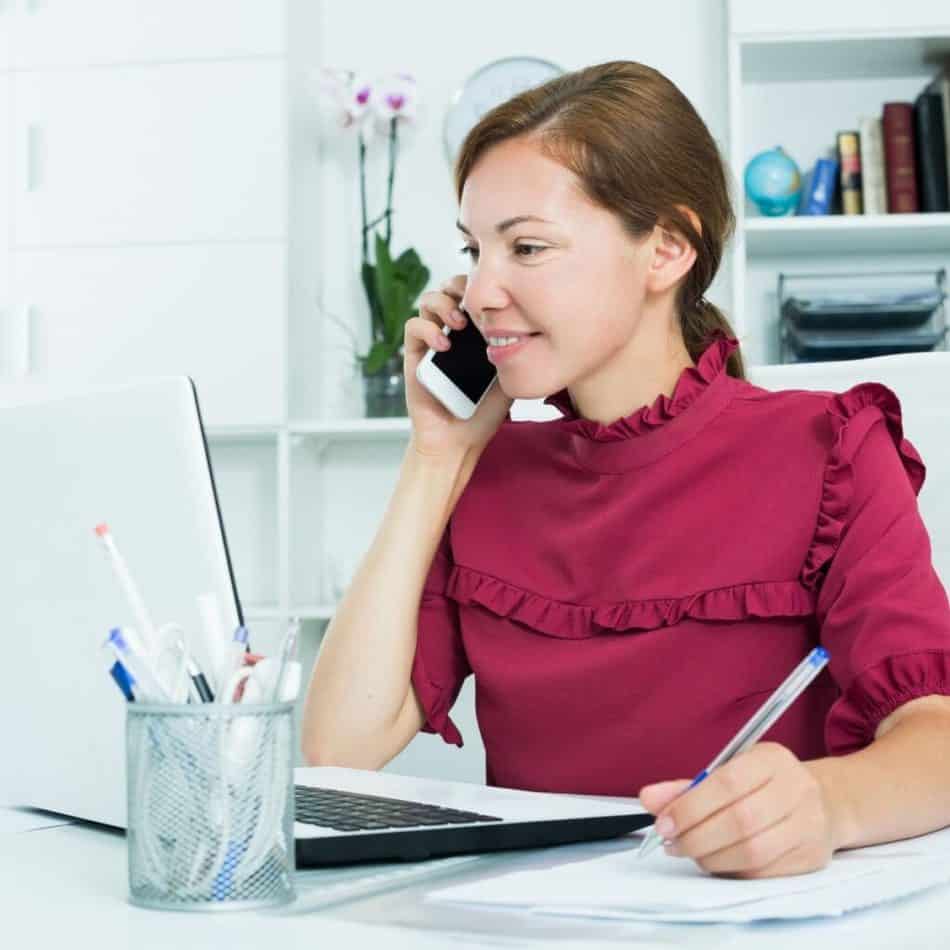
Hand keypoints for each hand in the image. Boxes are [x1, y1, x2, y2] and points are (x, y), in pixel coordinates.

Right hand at [404, 274, 512, 459]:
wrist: (460, 440)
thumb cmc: (484, 412)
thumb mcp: (509, 376)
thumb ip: (515, 351)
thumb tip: (528, 323)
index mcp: (476, 333)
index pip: (475, 294)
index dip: (481, 286)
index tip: (497, 294)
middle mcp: (453, 331)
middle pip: (450, 288)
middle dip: (461, 286)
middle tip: (474, 303)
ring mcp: (433, 341)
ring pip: (428, 300)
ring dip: (443, 302)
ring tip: (459, 322)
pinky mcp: (415, 355)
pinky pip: (414, 327)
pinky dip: (428, 328)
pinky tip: (444, 343)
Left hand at [637, 743, 838, 878]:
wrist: (826, 801)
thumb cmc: (765, 784)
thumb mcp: (731, 771)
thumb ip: (689, 786)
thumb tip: (648, 799)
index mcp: (771, 759)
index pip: (727, 783)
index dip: (690, 806)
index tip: (663, 822)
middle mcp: (796, 789)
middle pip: (740, 821)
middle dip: (696, 836)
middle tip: (672, 842)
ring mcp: (809, 825)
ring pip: (752, 851)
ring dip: (711, 857)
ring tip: (691, 852)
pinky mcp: (812, 858)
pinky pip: (764, 872)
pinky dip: (732, 870)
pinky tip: (717, 861)